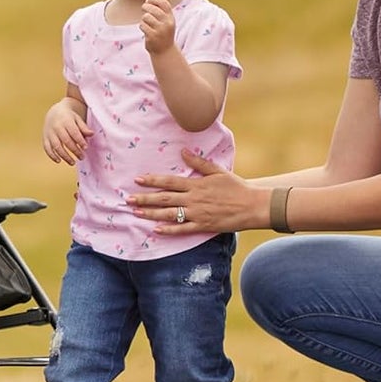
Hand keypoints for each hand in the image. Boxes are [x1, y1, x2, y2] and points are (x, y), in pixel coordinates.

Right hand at [42, 101, 91, 164]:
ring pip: (56, 146)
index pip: (74, 132)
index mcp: (66, 121)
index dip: (80, 141)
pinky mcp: (45, 138)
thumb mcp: (77, 119)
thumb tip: (91, 134)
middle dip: (75, 150)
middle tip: (82, 157)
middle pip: (66, 140)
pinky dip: (52, 156)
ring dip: (64, 156)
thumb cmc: (68, 117)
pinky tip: (59, 161)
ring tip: (72, 162)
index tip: (86, 148)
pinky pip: (47, 148)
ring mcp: (50, 133)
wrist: (54, 112)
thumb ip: (84, 128)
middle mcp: (57, 127)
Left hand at [128, 149, 268, 234]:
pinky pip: (183, 229)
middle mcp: (194, 199)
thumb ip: (199, 162)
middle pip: (165, 198)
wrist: (252, 205)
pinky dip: (169, 230)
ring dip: (151, 213)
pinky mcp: (203, 226)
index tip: (138, 180)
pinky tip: (156, 229)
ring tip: (136, 212)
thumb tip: (183, 151)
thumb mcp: (217, 171)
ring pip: (170, 214)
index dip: (153, 180)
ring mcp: (198, 214)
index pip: (169, 181)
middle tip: (128, 199)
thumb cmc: (236, 187)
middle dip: (145, 198)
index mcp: (196, 184)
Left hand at [139, 0, 175, 55]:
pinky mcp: (153, 36)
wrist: (165, 51)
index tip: (149, 0)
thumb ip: (161, 12)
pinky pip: (142, 25)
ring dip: (143, 19)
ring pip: (146, 17)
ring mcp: (160, 30)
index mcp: (171, 18)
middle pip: (153, 9)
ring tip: (146, 23)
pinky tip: (145, 30)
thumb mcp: (166, 22)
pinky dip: (142, 26)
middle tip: (143, 8)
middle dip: (146, 6)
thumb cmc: (163, 33)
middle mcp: (167, 23)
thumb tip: (149, 0)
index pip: (164, 3)